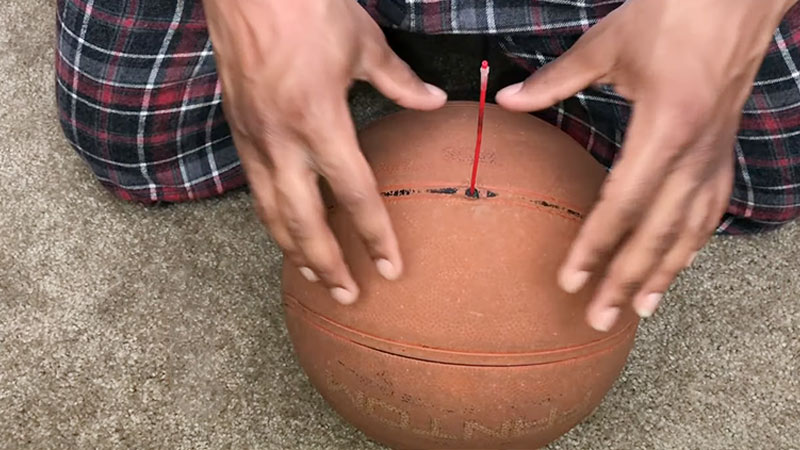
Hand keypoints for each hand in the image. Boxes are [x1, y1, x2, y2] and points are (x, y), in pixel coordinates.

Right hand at [203, 0, 446, 303]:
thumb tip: (432, 101)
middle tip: (347, 296)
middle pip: (304, 221)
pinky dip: (271, 217)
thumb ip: (399, 81)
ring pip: (270, 212)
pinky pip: (254, 187)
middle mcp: (281, 140)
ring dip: (294, 250)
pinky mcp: (236, 128)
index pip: (354, 195)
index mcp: (319, 121)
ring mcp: (253, 137)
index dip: (375, 236)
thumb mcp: (363, 43)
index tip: (391, 268)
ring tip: (315, 277)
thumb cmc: (306, 6)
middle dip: (327, 264)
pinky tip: (283, 228)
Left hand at [496, 0, 796, 330]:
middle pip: (656, 234)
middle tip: (599, 319)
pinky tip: (680, 261)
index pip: (621, 207)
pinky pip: (711, 208)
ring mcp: (715, 154)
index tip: (570, 281)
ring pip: (690, 230)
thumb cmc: (674, 13)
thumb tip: (506, 101)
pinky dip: (693, 241)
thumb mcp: (607, 44)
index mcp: (663, 130)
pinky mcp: (725, 148)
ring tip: (640, 308)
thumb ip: (555, 81)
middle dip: (625, 280)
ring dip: (664, 273)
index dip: (593, 248)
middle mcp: (695, 153)